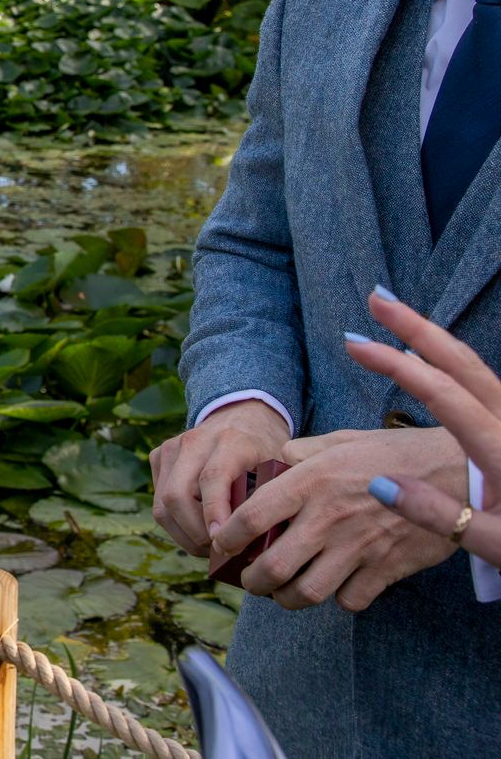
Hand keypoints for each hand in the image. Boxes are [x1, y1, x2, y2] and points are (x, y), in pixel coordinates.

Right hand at [150, 400, 290, 554]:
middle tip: (220, 551)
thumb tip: (263, 544)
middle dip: (196, 533)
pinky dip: (177, 525)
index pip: (212, 479)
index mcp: (230, 440)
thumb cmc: (265, 450)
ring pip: (162, 505)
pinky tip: (199, 531)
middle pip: (177, 496)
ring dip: (184, 535)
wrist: (242, 416)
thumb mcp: (278, 469)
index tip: (224, 541)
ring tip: (210, 548)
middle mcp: (194, 441)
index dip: (215, 513)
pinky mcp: (158, 457)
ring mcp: (171, 448)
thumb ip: (270, 499)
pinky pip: (159, 503)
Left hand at [211, 425, 461, 610]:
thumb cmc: (393, 453)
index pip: (252, 516)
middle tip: (248, 580)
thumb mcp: (340, 440)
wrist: (454, 472)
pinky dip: (337, 600)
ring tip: (280, 593)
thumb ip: (302, 451)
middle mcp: (328, 518)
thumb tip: (275, 458)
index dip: (228, 537)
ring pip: (307, 592)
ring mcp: (358, 547)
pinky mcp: (386, 569)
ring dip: (287, 599)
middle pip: (273, 567)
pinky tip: (334, 587)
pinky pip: (350, 600)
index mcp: (310, 481)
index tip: (221, 545)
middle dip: (252, 581)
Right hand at [345, 288, 500, 564]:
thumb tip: (379, 483)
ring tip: (400, 318)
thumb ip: (437, 515)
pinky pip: (485, 383)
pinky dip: (454, 360)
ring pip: (476, 367)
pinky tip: (436, 358)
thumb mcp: (495, 544)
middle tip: (378, 298)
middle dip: (417, 327)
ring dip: (435, 338)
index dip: (396, 363)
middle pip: (462, 362)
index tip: (354, 345)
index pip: (442, 393)